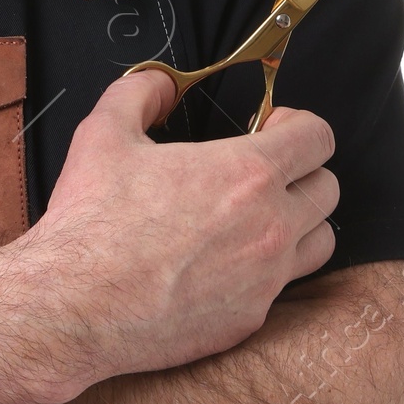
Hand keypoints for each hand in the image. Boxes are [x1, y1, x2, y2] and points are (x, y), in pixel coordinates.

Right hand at [11, 71, 338, 392]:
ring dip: (300, 223)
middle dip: (302, 172)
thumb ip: (141, 92)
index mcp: (246, 174)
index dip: (299, 125)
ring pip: (321, 242)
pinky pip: (282, 287)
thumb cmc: (92, 220)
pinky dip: (266, 270)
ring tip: (257, 218)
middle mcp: (271, 227)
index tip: (274, 128)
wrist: (76, 304)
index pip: (317, 138)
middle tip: (263, 172)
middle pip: (328, 190)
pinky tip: (226, 262)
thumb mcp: (104, 132)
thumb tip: (161, 83)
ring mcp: (266, 279)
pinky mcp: (250, 319)